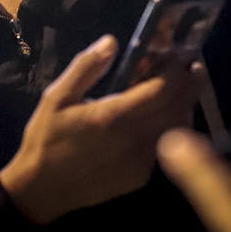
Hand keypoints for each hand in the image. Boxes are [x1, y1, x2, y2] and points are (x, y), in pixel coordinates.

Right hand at [0, 35, 202, 223]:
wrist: (42, 190)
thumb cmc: (47, 139)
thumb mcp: (57, 97)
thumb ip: (86, 67)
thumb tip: (112, 41)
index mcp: (114, 116)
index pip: (162, 90)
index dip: (176, 71)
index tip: (178, 56)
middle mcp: (135, 139)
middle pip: (178, 108)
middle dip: (189, 85)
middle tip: (189, 68)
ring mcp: (141, 161)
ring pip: (177, 129)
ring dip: (182, 106)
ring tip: (176, 90)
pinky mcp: (140, 176)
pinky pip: (164, 146)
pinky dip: (169, 127)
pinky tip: (155, 118)